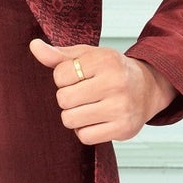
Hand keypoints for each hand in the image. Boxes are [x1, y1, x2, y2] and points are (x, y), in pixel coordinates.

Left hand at [27, 38, 176, 143]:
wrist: (148, 88)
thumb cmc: (113, 71)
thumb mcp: (89, 56)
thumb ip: (60, 55)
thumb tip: (34, 46)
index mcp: (105, 60)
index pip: (60, 75)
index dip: (63, 79)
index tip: (79, 78)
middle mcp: (116, 82)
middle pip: (63, 99)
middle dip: (68, 99)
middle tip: (83, 95)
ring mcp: (121, 107)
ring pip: (71, 120)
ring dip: (74, 116)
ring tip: (88, 107)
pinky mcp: (123, 129)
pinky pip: (85, 136)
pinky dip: (85, 131)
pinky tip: (96, 120)